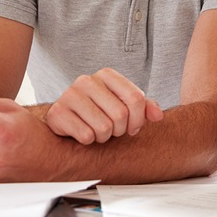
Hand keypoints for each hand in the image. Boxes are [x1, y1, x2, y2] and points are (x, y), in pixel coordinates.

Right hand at [45, 68, 163, 143]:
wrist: (65, 120)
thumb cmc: (99, 113)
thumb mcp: (124, 107)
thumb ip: (144, 108)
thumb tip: (158, 116)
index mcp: (106, 75)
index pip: (136, 98)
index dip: (139, 119)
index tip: (132, 127)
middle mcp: (86, 80)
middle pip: (121, 114)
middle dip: (120, 130)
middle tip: (111, 130)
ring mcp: (70, 95)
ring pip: (104, 127)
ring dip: (104, 137)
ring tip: (96, 131)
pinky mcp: (57, 113)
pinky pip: (86, 136)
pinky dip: (88, 141)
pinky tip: (82, 133)